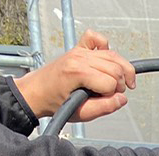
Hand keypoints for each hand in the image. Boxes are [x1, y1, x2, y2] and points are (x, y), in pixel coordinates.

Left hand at [13, 30, 136, 121]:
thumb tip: (121, 99)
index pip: (111, 83)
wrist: (37, 92)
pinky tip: (105, 60)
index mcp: (77, 73)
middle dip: (119, 84)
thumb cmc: (54, 102)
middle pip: (116, 68)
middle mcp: (79, 58)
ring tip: (115, 82)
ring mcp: (79, 51)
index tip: (106, 100)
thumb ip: (104, 107)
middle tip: (112, 93)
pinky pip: (96, 38)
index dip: (113, 95)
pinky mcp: (78, 48)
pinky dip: (105, 46)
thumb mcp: (81, 113)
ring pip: (113, 55)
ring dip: (120, 70)